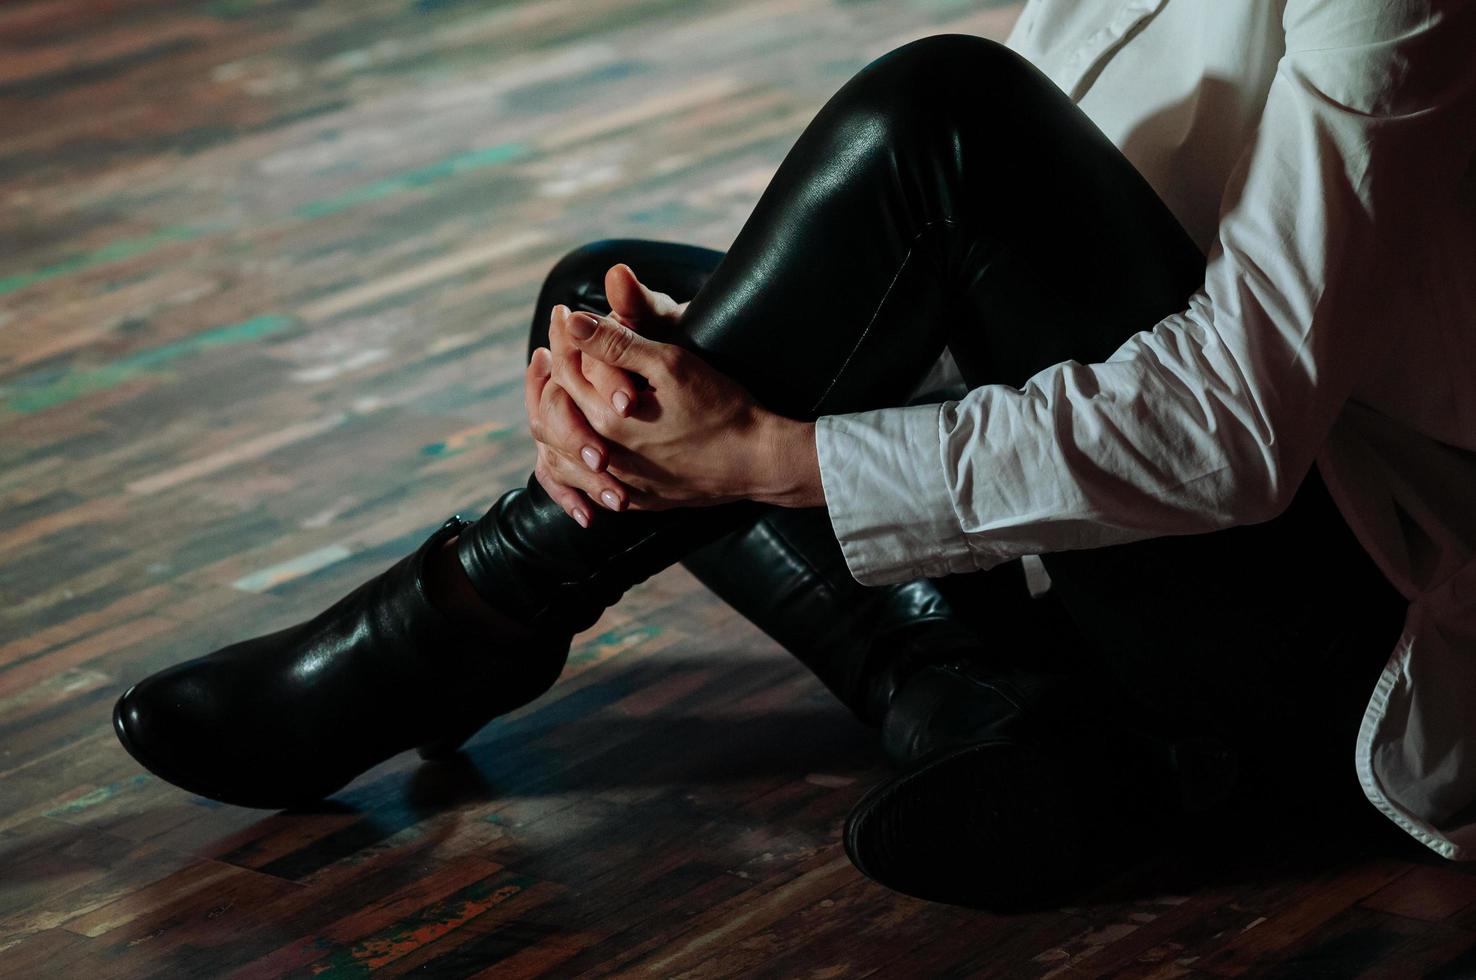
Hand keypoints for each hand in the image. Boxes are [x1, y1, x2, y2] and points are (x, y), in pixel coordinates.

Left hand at [551, 306, 822, 511]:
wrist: (758, 462)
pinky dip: (574, 465)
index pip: (563, 371)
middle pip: (555, 413)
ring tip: (560, 392)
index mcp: (607, 418)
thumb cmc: (721, 409)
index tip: (565, 312)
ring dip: (556, 420)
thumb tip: (573, 322)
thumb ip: (617, 343)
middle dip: (551, 375)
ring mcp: (621, 483)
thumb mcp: (671, 365)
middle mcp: (606, 455)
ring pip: (563, 455)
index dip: (561, 336)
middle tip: (556, 347)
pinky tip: (583, 448)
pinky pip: (589, 488)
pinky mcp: (639, 499)